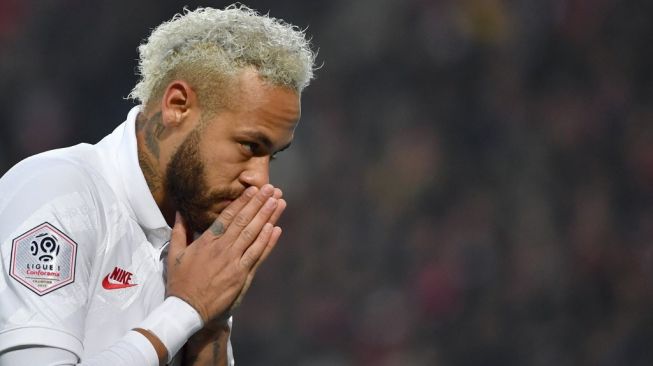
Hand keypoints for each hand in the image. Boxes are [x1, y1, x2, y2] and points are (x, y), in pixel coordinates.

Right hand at [166, 184, 285, 323]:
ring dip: (267, 217)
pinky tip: (276, 228)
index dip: (242, 201)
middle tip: (272, 189)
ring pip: (254, 234)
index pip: (228, 216)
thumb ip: (179, 231)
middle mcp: (222, 248)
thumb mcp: (174, 254)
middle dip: (259, 203)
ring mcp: (233, 261)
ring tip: (278, 203)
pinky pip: (257, 255)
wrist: (188, 309)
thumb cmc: (180, 282)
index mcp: (207, 241)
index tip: (254, 189)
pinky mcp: (241, 275)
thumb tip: (180, 212)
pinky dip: (267, 242)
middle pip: (244, 221)